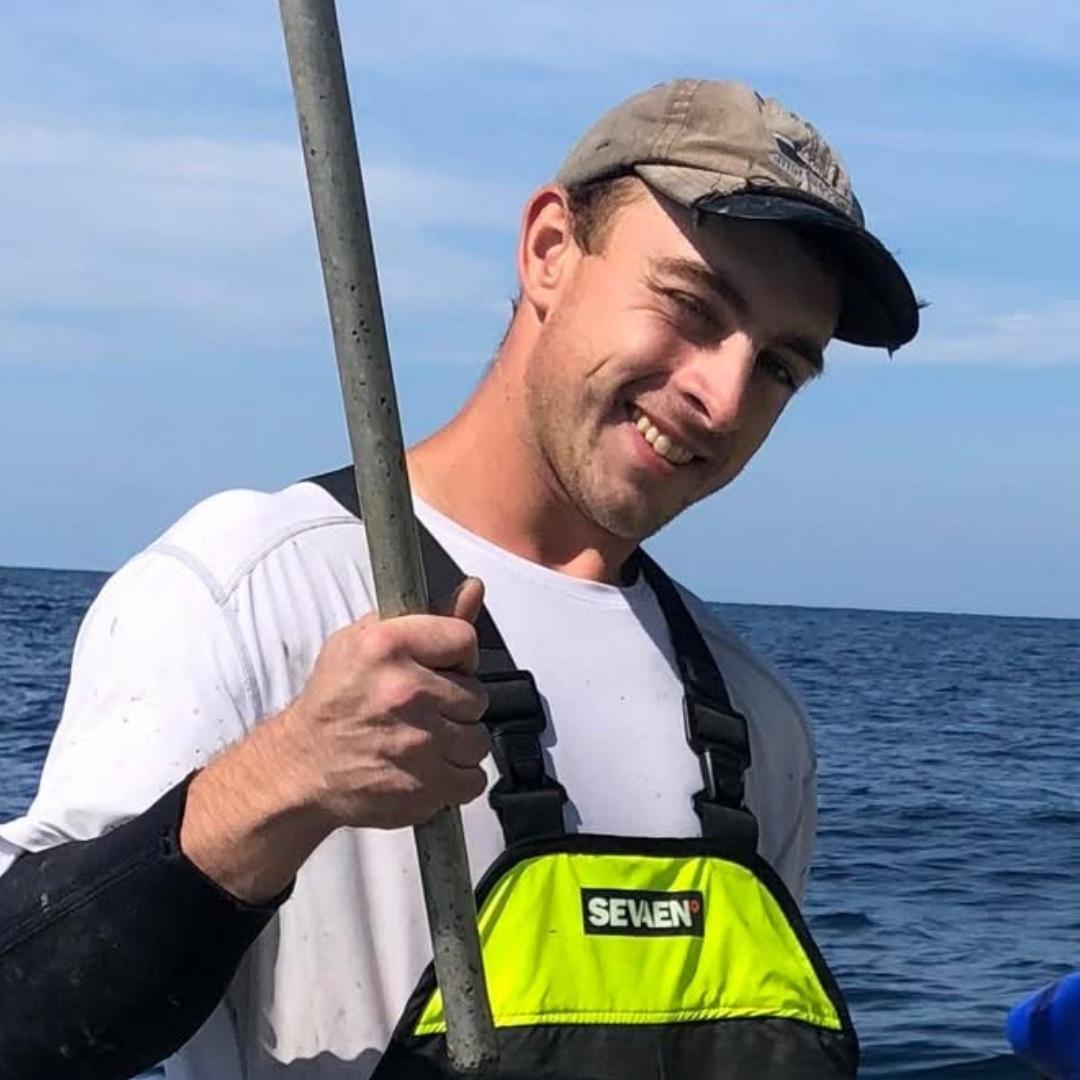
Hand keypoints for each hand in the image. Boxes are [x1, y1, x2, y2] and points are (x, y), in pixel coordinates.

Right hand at [281, 577, 491, 829]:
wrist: (301, 768)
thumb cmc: (335, 701)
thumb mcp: (366, 641)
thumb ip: (428, 617)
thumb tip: (475, 587)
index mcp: (388, 646)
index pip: (464, 640)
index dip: (457, 657)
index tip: (440, 669)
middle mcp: (405, 691)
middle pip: (477, 694)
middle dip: (455, 704)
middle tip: (421, 710)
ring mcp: (418, 742)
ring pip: (478, 738)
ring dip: (457, 742)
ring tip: (423, 740)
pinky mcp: (424, 786)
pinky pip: (473, 778)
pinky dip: (457, 778)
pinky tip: (429, 769)